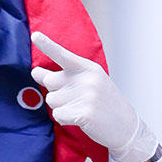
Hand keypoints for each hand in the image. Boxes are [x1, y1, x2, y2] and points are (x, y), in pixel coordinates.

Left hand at [30, 32, 157, 161]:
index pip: (63, 54)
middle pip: (49, 81)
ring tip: (80, 109)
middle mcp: (86, 79)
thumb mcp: (89, 82)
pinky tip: (80, 119)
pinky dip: (65, 119)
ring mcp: (86, 95)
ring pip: (51, 100)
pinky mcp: (83, 113)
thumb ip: (63, 76)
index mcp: (88, 68)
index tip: (35, 35)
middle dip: (55, 90)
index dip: (47, 45)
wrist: (126, 126)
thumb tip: (35, 72)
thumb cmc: (105, 103)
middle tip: (74, 98)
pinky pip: (58, 115)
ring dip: (61, 107)